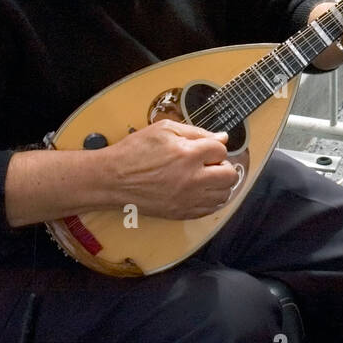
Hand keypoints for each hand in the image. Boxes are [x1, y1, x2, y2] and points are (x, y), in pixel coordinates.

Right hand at [109, 121, 240, 219]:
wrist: (113, 179)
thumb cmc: (135, 151)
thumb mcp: (164, 129)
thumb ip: (196, 132)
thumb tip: (222, 137)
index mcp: (188, 154)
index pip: (222, 150)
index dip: (215, 147)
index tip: (206, 149)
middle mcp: (192, 179)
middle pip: (230, 175)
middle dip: (224, 166)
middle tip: (210, 163)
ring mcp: (188, 199)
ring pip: (224, 195)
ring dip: (219, 184)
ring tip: (205, 177)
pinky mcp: (181, 213)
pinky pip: (210, 210)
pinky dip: (210, 199)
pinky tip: (199, 191)